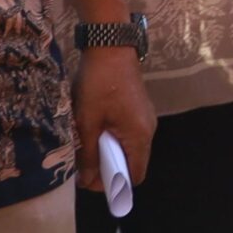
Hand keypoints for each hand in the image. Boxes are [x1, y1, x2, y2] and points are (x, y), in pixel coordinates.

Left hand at [73, 46, 154, 191]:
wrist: (110, 47)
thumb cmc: (98, 85)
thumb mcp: (88, 122)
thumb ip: (89, 154)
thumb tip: (88, 182)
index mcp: (139, 136)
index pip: (134, 175)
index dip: (115, 185)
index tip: (91, 183)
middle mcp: (148, 130)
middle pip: (133, 163)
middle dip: (109, 171)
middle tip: (84, 168)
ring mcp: (146, 118)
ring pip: (130, 148)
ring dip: (110, 154)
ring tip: (87, 149)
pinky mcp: (140, 109)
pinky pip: (130, 135)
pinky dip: (114, 141)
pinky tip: (96, 132)